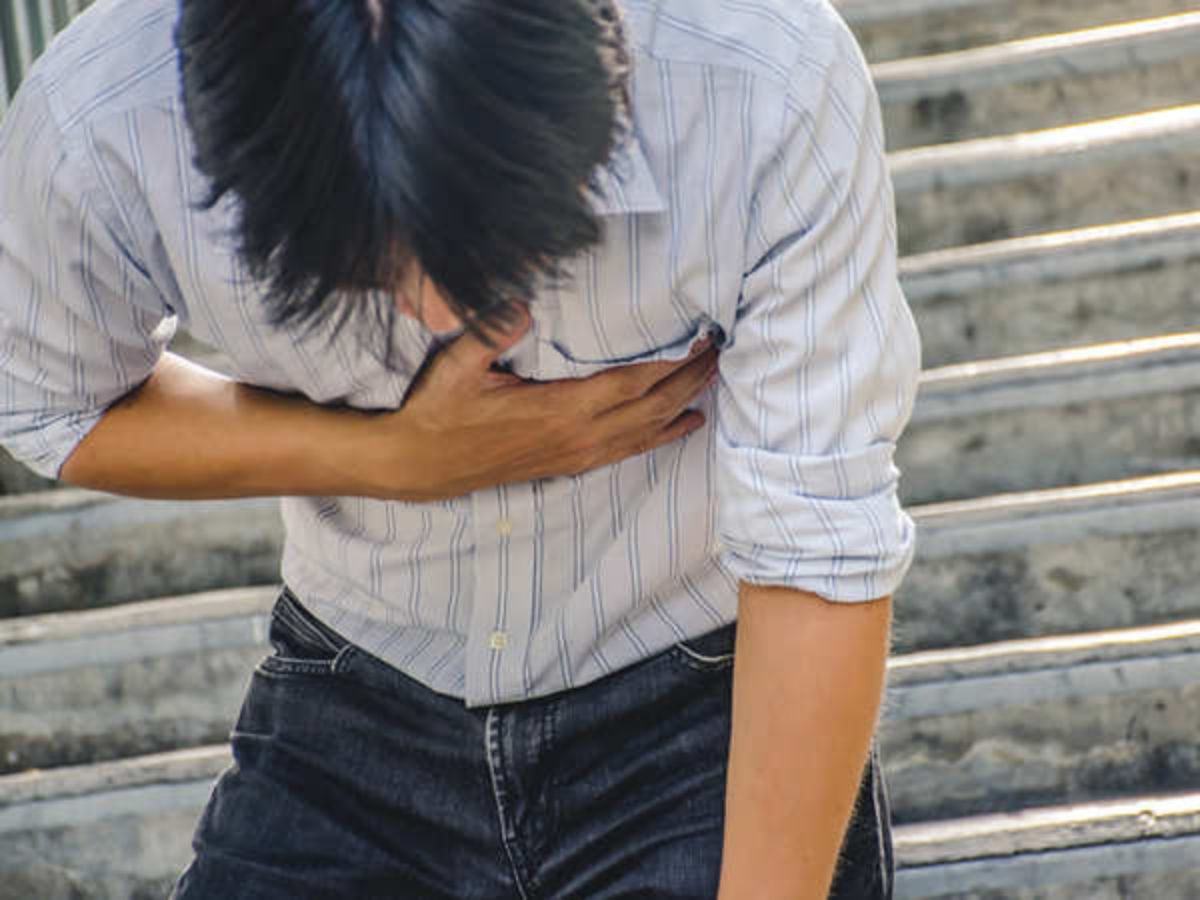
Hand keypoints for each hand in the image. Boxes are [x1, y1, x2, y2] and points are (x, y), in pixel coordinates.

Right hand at [351, 307, 718, 500]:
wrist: (422, 465)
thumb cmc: (440, 411)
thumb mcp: (457, 365)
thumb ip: (492, 331)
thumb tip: (525, 302)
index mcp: (560, 410)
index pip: (631, 385)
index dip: (670, 365)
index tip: (700, 341)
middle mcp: (578, 436)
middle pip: (651, 407)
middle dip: (689, 379)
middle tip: (720, 351)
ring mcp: (577, 454)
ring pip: (647, 431)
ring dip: (683, 405)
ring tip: (714, 380)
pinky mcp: (571, 464)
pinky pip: (629, 451)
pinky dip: (662, 436)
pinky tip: (684, 424)